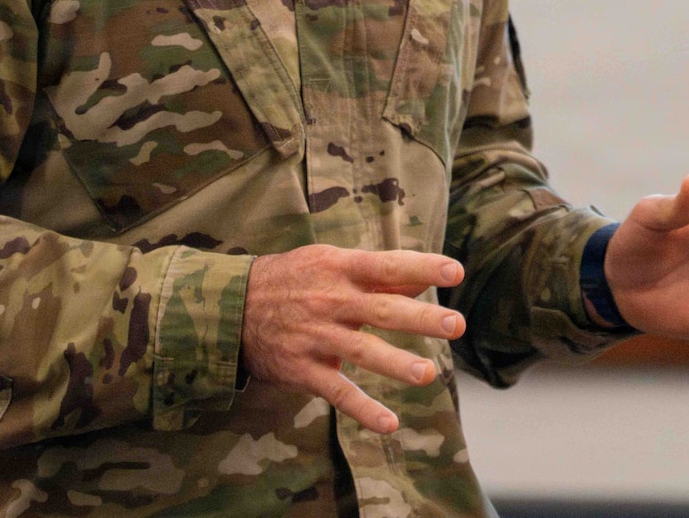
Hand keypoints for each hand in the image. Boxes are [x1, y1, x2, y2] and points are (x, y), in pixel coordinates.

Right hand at [240, 245, 464, 433]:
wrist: (232, 307)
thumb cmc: (293, 279)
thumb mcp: (328, 263)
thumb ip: (376, 275)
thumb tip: (421, 280)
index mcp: (339, 269)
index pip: (386, 265)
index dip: (421, 267)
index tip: (454, 271)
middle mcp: (330, 301)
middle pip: (381, 310)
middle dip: (420, 318)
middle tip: (456, 324)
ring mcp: (316, 337)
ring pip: (361, 352)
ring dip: (395, 364)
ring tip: (427, 374)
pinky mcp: (303, 370)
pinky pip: (337, 392)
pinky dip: (362, 408)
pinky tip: (389, 423)